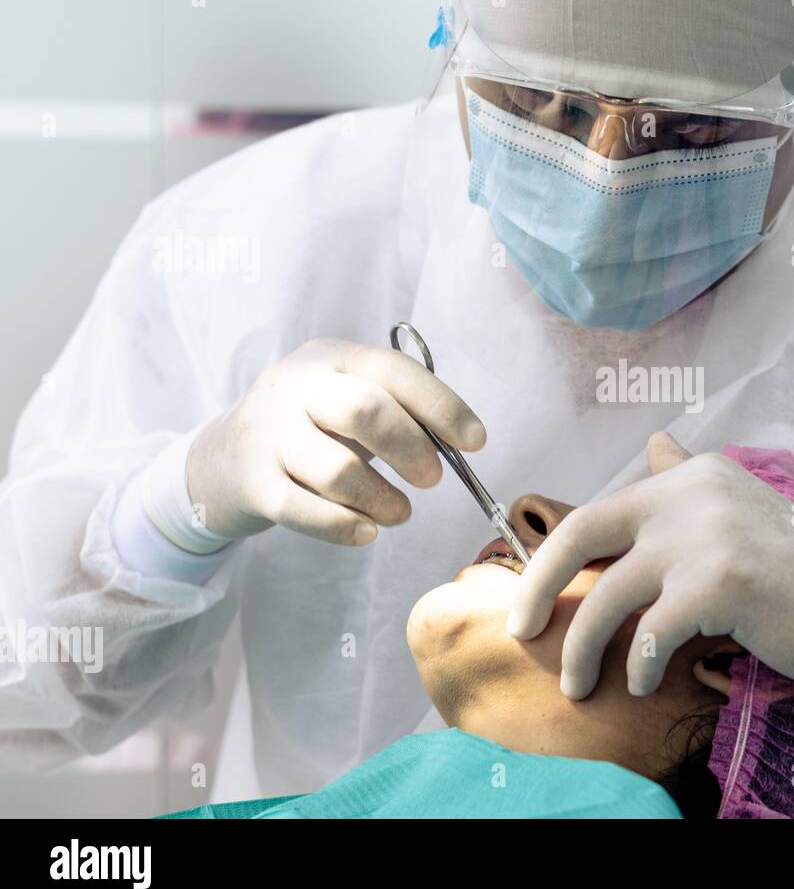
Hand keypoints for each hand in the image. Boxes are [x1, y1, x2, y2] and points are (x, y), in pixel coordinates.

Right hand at [187, 338, 484, 543]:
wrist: (221, 460)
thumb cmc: (310, 429)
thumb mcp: (347, 400)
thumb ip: (398, 410)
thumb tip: (460, 442)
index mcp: (331, 357)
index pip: (394, 370)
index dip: (442, 406)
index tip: (477, 441)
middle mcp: (295, 387)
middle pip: (364, 411)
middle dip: (411, 449)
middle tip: (432, 479)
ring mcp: (268, 435)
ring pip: (336, 471)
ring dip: (382, 499)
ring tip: (399, 513)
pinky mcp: (252, 484)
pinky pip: (305, 512)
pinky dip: (345, 527)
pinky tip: (368, 531)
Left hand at [507, 432, 793, 698]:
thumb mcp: (742, 509)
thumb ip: (690, 477)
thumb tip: (654, 444)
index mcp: (694, 475)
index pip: (602, 509)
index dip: (558, 555)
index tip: (536, 593)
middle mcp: (694, 492)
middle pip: (583, 533)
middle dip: (538, 584)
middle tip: (519, 628)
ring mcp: (707, 535)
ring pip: (611, 595)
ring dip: (583, 648)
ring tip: (576, 684)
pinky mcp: (721, 583)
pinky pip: (652, 632)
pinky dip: (639, 664)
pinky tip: (642, 681)